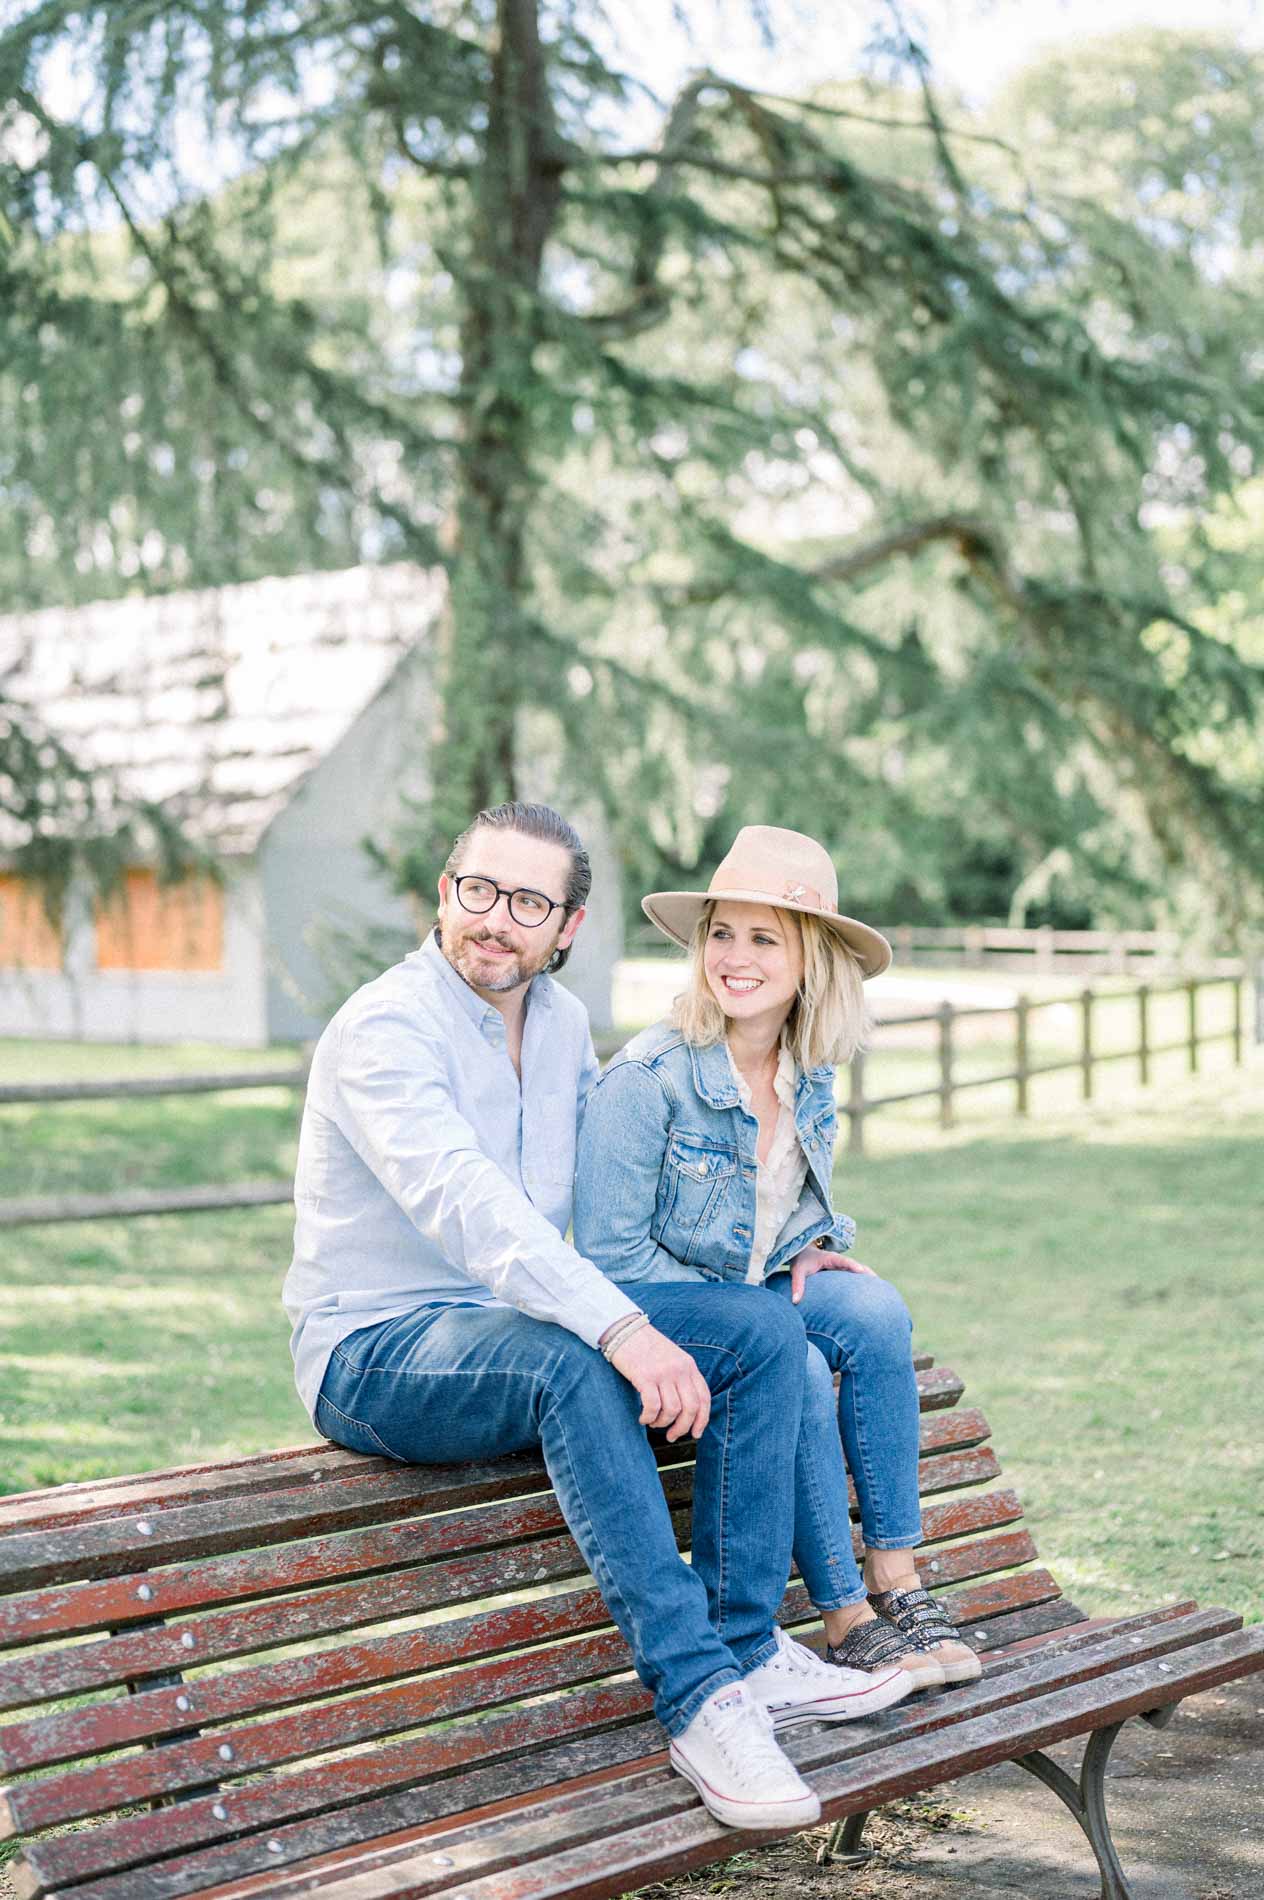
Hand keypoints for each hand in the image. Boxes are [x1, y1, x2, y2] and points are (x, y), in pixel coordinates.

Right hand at [608, 1325, 711, 1440]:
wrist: (625, 1329)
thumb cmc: (646, 1346)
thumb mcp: (672, 1358)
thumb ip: (681, 1377)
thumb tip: (684, 1409)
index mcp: (689, 1365)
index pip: (704, 1398)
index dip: (702, 1420)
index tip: (696, 1433)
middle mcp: (679, 1369)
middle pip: (691, 1408)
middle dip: (682, 1428)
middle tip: (672, 1436)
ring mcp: (663, 1373)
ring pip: (672, 1410)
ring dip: (662, 1423)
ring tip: (653, 1422)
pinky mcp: (645, 1376)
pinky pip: (653, 1407)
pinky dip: (648, 1417)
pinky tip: (643, 1418)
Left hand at [790, 1246, 876, 1303]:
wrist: (802, 1254)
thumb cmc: (801, 1262)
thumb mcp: (797, 1271)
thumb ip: (797, 1284)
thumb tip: (796, 1301)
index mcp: (831, 1258)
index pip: (844, 1261)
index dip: (853, 1265)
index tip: (862, 1270)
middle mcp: (840, 1262)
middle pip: (857, 1266)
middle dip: (867, 1273)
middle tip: (878, 1282)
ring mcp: (843, 1268)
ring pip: (859, 1272)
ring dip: (868, 1280)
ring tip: (881, 1291)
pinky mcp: (844, 1274)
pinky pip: (856, 1278)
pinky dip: (864, 1283)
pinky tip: (872, 1295)